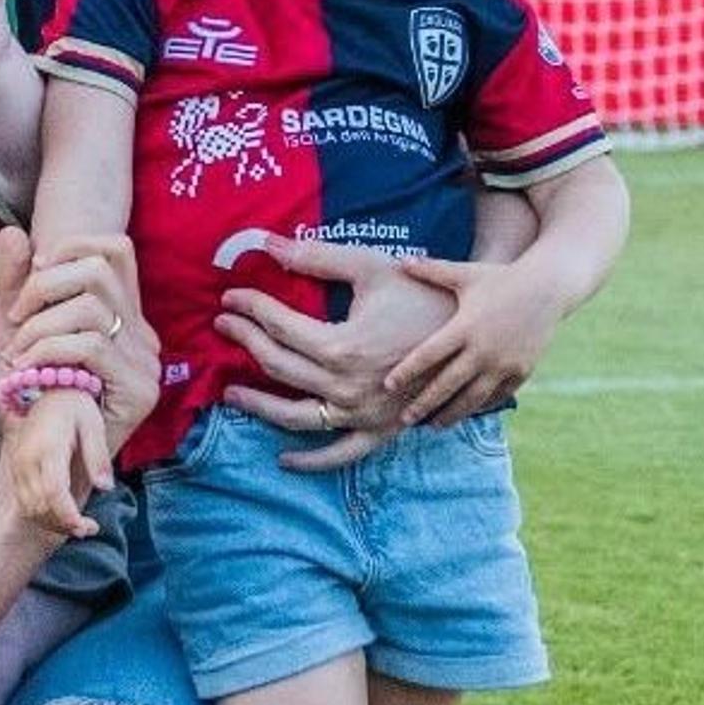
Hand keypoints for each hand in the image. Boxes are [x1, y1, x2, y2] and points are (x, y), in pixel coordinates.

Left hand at [4, 229, 159, 447]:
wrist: (38, 460)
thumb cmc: (29, 398)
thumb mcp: (16, 333)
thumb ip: (14, 284)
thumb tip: (14, 231)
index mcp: (123, 315)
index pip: (117, 249)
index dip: (72, 247)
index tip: (35, 275)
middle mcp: (143, 334)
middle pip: (100, 270)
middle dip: (45, 286)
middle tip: (16, 318)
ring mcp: (146, 362)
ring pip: (92, 307)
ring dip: (41, 326)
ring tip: (19, 355)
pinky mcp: (139, 390)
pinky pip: (91, 346)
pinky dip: (49, 351)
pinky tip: (29, 371)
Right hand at [7, 389, 108, 535]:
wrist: (49, 391)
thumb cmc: (75, 406)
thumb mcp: (94, 425)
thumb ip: (98, 457)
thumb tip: (105, 487)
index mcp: (47, 448)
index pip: (53, 492)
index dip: (68, 516)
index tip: (87, 527)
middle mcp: (26, 460)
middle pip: (39, 505)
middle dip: (63, 525)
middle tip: (89, 529)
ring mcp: (18, 466)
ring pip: (30, 508)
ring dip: (52, 523)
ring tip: (79, 525)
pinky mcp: (16, 471)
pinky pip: (25, 503)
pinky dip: (42, 516)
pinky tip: (62, 516)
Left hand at [211, 234, 456, 469]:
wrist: (478, 329)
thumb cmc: (425, 293)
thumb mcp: (371, 268)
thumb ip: (316, 258)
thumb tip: (267, 243)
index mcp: (341, 347)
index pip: (278, 327)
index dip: (250, 308)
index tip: (230, 298)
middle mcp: (345, 387)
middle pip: (278, 366)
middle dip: (246, 343)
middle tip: (225, 327)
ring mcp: (361, 415)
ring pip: (295, 416)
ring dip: (259, 406)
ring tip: (232, 393)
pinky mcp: (380, 432)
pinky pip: (339, 454)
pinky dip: (311, 461)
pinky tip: (284, 459)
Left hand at [380, 253, 566, 428]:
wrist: (550, 286)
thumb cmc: (501, 278)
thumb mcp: (466, 274)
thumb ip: (431, 271)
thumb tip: (399, 261)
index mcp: (465, 326)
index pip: (428, 355)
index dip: (407, 372)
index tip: (388, 385)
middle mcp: (485, 348)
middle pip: (447, 384)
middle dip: (424, 404)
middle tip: (403, 419)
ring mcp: (505, 363)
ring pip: (473, 398)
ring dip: (451, 414)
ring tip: (433, 425)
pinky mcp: (522, 371)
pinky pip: (497, 396)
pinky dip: (479, 407)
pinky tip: (464, 414)